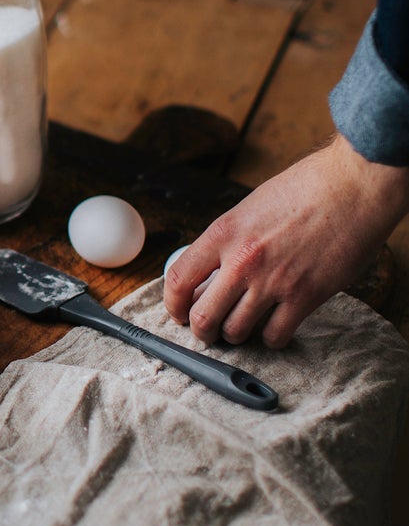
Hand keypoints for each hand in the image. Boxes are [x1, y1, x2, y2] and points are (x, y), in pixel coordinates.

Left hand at [164, 134, 408, 347]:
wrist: (353, 187)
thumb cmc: (306, 189)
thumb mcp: (251, 207)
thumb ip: (230, 239)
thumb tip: (214, 270)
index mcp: (224, 232)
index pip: (179, 278)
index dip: (172, 304)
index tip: (178, 312)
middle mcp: (243, 260)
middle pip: (203, 315)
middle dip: (201, 330)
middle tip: (208, 331)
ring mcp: (274, 281)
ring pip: (236, 331)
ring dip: (235, 336)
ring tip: (241, 330)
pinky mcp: (305, 296)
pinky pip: (275, 335)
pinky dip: (271, 339)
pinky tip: (273, 329)